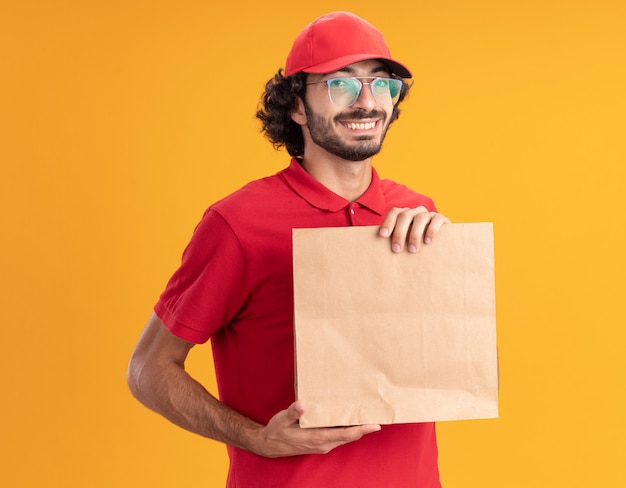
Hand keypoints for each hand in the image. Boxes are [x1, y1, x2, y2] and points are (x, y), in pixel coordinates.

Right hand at [252, 401, 379, 457]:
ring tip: (366, 417)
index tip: (375, 425)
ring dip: (356, 429)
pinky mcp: (320, 444)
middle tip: (377, 416)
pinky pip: (338, 438)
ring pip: (345, 437)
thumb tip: (302, 404)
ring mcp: (322, 445)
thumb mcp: (282, 420)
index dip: (361, 430)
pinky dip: (347, 431)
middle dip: (364, 428)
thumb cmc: (277, 431)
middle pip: (349, 436)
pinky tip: (348, 421)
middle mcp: (323, 444)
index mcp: (316, 437)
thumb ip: (293, 412)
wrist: (269, 445)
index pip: (345, 434)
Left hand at [378, 206, 449, 252]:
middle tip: (396, 249)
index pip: (394, 213)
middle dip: (399, 233)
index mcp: (404, 214)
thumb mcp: (405, 241)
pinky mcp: (441, 218)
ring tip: (412, 250)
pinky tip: (428, 241)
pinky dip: (431, 230)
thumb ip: (395, 242)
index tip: (383, 236)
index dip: (388, 222)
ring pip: (420, 218)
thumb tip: (378, 253)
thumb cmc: (417, 244)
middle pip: (405, 216)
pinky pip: (437, 219)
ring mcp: (428, 214)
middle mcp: (415, 211)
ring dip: (415, 235)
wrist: (441, 243)